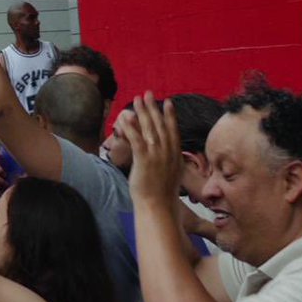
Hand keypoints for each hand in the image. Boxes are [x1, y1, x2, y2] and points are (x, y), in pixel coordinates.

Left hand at [119, 94, 182, 208]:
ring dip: (143, 112)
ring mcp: (157, 156)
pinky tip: (126, 117)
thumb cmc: (163, 195)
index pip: (173, 130)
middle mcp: (168, 152)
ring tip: (137, 99)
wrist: (159, 208)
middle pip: (160, 125)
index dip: (170, 115)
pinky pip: (136, 140)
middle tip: (148, 94)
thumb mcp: (172, 174)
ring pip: (149, 129)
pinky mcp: (144, 160)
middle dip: (154, 108)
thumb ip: (171, 160)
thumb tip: (169, 154)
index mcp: (176, 155)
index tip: (168, 102)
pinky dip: (131, 127)